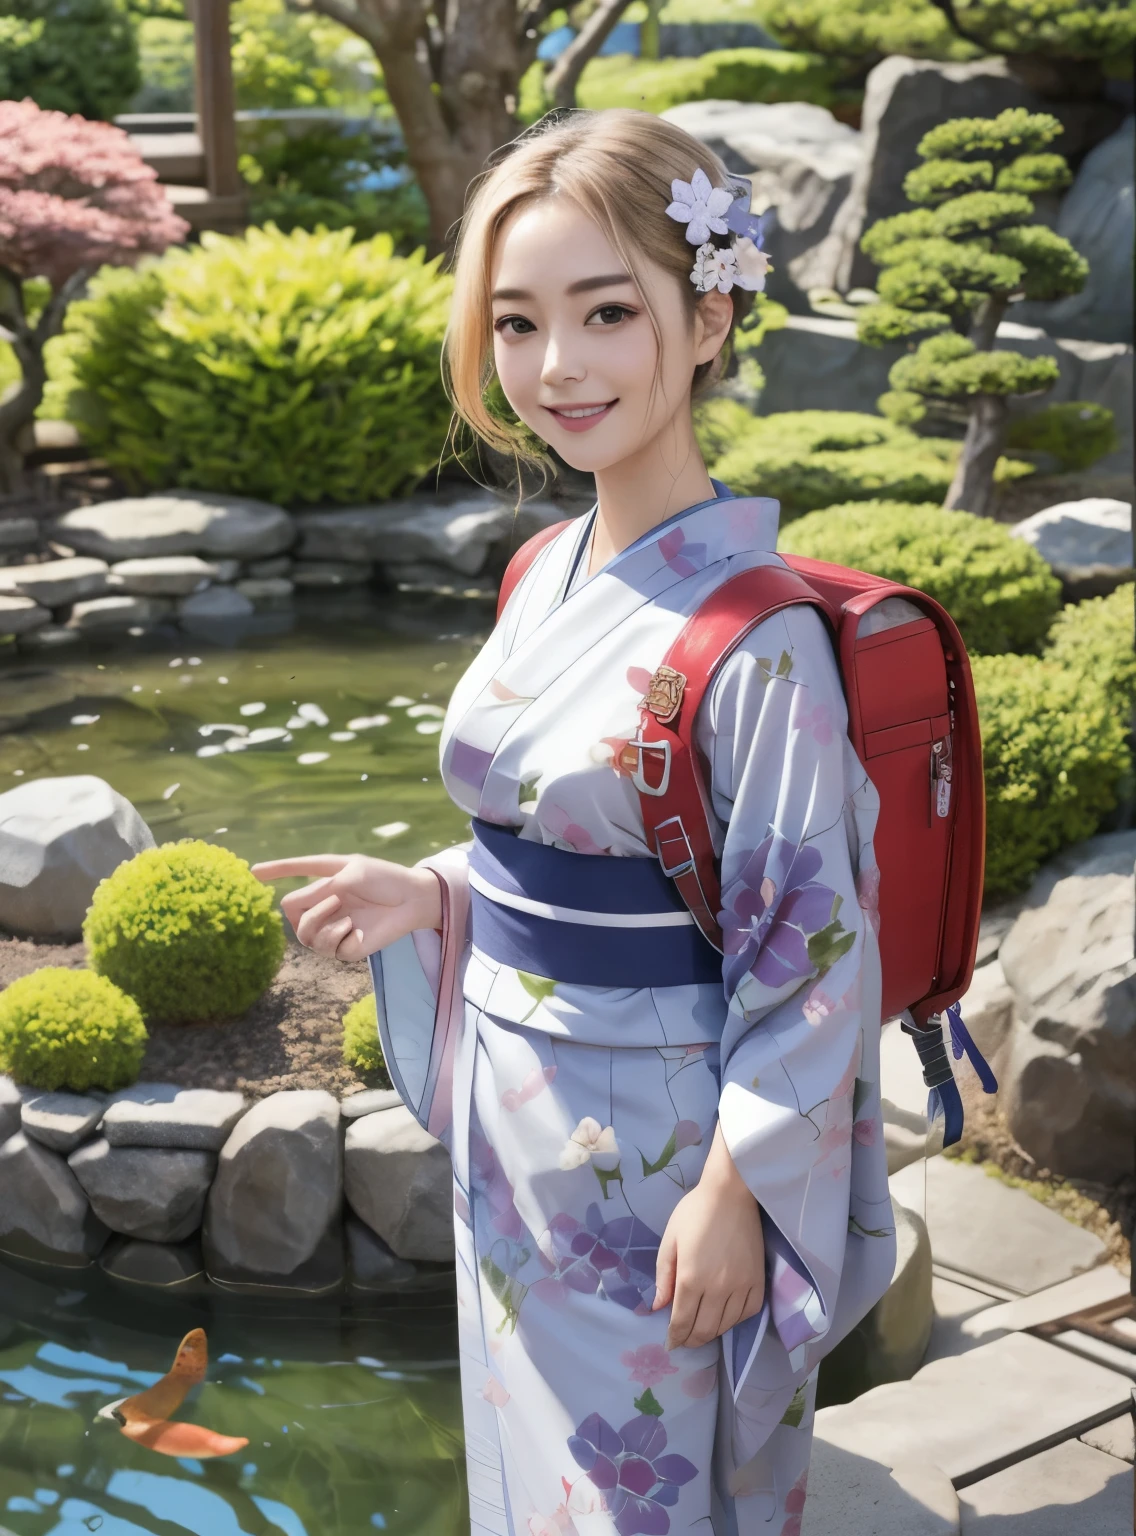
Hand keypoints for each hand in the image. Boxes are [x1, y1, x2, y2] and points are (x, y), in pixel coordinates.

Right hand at [250, 854, 441, 962]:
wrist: (413, 900)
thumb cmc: (386, 879)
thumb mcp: (352, 872)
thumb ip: (325, 886)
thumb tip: (308, 908)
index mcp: (326, 879)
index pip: (294, 872)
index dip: (275, 870)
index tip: (253, 871)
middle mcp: (326, 903)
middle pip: (290, 911)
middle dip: (305, 908)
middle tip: (334, 901)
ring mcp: (334, 926)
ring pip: (303, 934)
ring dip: (320, 924)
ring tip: (345, 918)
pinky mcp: (346, 947)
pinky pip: (326, 948)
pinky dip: (338, 938)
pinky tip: (356, 931)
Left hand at [651, 1122, 765, 1349]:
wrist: (732, 1193)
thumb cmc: (695, 1212)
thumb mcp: (670, 1239)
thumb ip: (663, 1276)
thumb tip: (658, 1306)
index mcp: (691, 1278)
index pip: (682, 1322)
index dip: (675, 1337)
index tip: (670, 1344)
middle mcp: (717, 1289)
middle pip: (704, 1330)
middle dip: (691, 1340)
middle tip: (684, 1340)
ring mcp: (741, 1286)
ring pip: (726, 1326)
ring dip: (712, 1332)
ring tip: (702, 1329)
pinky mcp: (758, 1281)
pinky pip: (748, 1313)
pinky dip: (735, 1320)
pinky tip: (726, 1316)